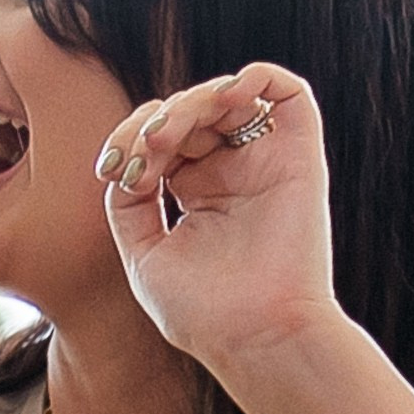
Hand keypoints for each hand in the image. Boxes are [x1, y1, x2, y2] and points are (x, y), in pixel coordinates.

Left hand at [94, 65, 337, 393]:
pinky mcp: (299, 156)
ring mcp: (266, 163)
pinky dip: (254, 77)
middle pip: (188, 113)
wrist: (255, 336)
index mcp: (199, 195)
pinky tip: (223, 98)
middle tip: (142, 152)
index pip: (161, 138)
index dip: (130, 139)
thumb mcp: (145, 254)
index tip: (113, 170)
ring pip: (226, 97)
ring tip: (166, 136)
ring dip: (188, 103)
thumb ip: (128, 204)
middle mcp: (234, 174)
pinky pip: (287, 91)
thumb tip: (125, 162)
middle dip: (153, 121)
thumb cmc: (204, 313)